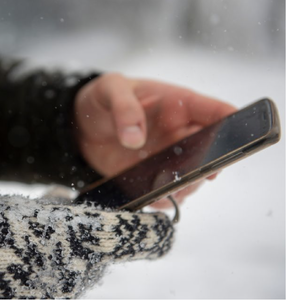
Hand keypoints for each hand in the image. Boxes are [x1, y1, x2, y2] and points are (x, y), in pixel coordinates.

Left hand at [74, 73, 235, 206]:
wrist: (81, 125)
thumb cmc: (102, 98)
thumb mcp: (109, 89)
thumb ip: (123, 107)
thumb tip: (134, 138)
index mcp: (179, 105)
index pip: (218, 113)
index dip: (232, 127)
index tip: (231, 143)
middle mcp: (179, 134)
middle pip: (210, 152)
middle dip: (208, 166)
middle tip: (194, 175)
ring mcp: (167, 158)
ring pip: (191, 178)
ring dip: (185, 186)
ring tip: (168, 189)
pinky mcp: (150, 177)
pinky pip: (165, 192)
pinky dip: (162, 199)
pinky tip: (152, 198)